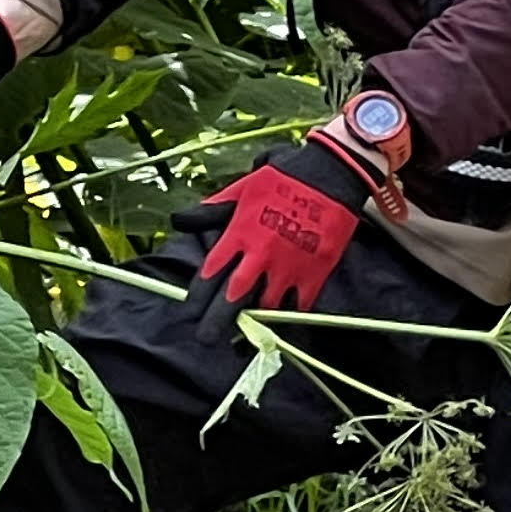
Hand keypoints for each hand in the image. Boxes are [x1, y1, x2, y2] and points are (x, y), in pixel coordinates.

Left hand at [189, 139, 373, 339]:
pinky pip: (299, 307)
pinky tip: (281, 329)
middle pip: (231, 300)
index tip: (190, 310)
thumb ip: (212, 211)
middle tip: (206, 339)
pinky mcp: (314, 273)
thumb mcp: (242, 188)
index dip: (197, 297)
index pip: (209, 274)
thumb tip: (178, 221)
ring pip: (264, 308)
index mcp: (239, 234)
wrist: (332, 172)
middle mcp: (260, 255)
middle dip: (215, 323)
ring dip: (252, 324)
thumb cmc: (284, 177)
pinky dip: (289, 320)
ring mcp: (288, 267)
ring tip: (241, 339)